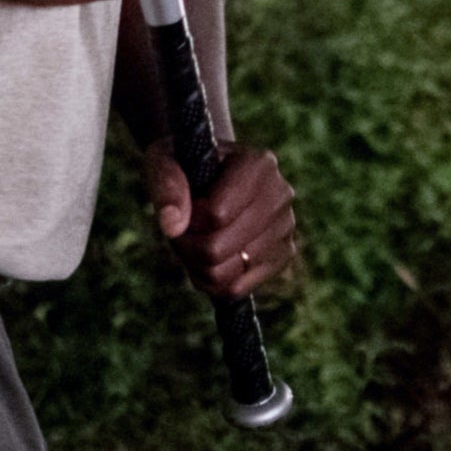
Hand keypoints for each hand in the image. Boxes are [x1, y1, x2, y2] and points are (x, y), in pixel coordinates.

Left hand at [144, 139, 295, 298]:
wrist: (209, 171)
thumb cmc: (184, 163)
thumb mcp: (165, 161)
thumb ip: (167, 185)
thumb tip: (172, 226)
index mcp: (258, 164)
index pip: (216, 215)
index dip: (188, 219)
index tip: (181, 206)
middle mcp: (280, 194)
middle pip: (218, 249)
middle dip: (187, 245)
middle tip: (180, 228)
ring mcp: (286, 227)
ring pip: (227, 274)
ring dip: (196, 264)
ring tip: (193, 240)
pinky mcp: (283, 255)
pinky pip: (238, 289)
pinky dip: (211, 282)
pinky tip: (205, 259)